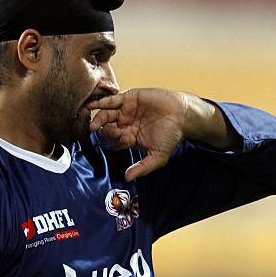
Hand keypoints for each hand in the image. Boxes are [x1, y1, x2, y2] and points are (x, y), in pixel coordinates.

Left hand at [89, 88, 241, 179]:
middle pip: (107, 127)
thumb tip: (127, 178)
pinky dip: (102, 102)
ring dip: (99, 117)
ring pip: (107, 114)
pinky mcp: (129, 98)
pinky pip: (112, 100)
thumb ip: (143, 168)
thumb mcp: (158, 157)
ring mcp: (126, 111)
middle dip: (102, 129)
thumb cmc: (171, 136)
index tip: (116, 138)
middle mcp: (125, 124)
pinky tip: (93, 105)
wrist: (182, 115)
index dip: (112, 140)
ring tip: (94, 122)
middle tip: (96, 129)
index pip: (114, 140)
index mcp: (129, 138)